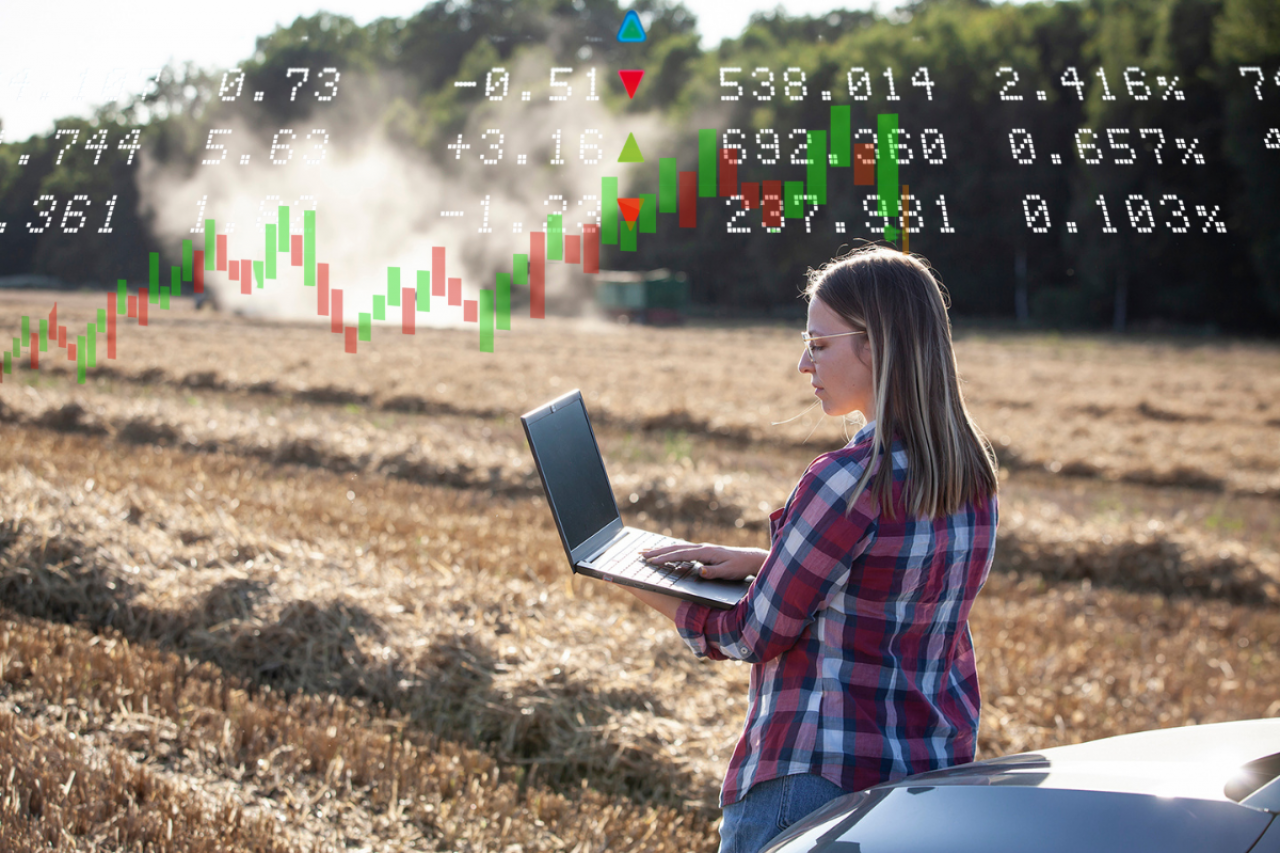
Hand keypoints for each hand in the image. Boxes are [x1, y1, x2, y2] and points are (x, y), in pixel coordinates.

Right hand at [640, 543, 766, 580]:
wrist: (751, 559)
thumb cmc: (739, 566)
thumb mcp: (728, 572)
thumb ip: (713, 573)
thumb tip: (700, 572)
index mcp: (705, 552)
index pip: (680, 555)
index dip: (665, 558)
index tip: (651, 561)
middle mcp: (702, 548)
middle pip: (675, 548)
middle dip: (657, 551)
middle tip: (640, 554)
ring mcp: (702, 548)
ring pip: (678, 547)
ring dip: (662, 549)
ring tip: (647, 551)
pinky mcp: (704, 551)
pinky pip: (683, 549)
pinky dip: (671, 550)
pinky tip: (666, 552)